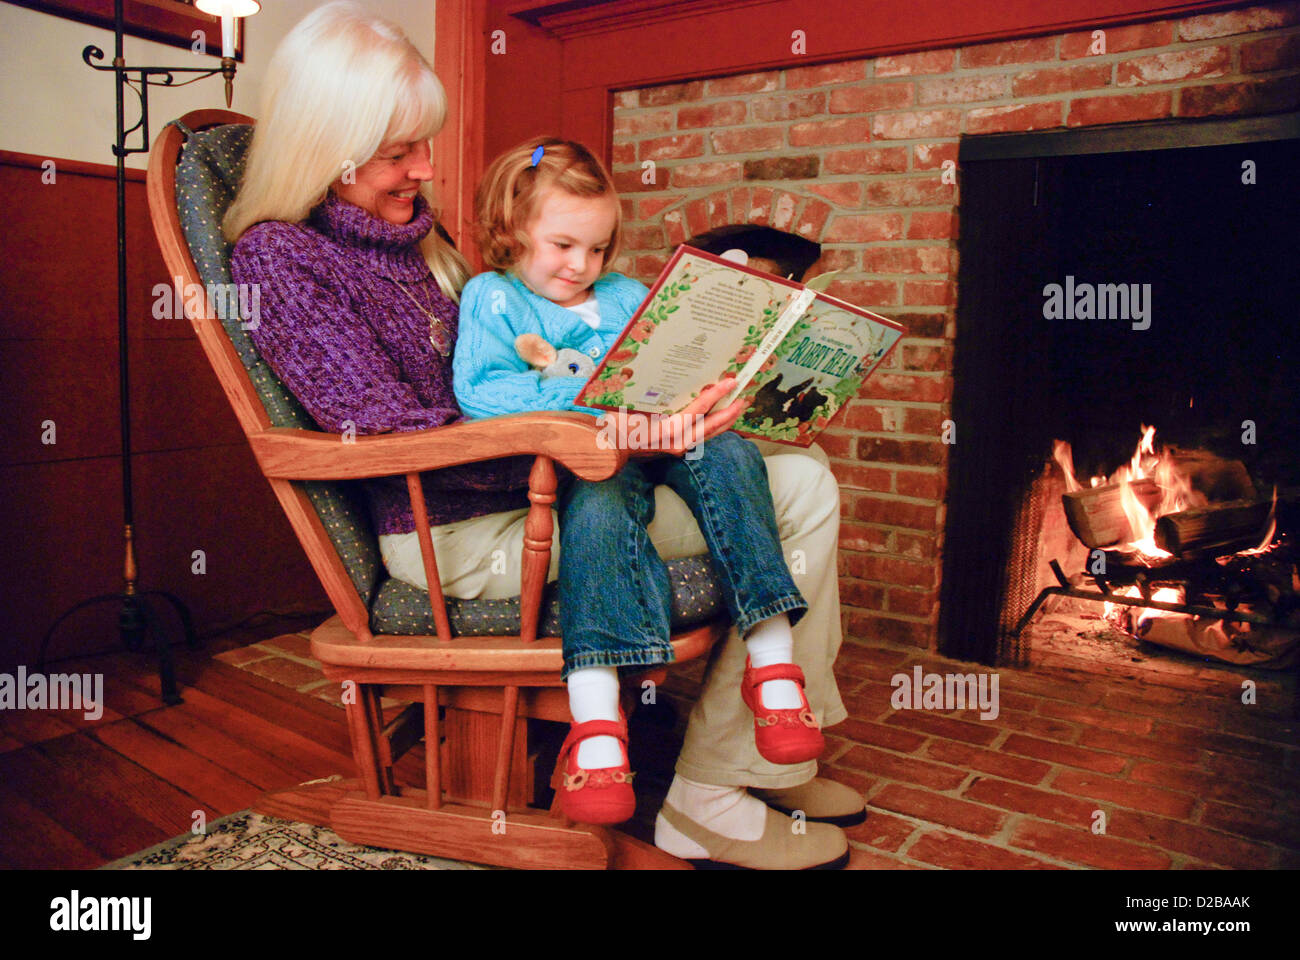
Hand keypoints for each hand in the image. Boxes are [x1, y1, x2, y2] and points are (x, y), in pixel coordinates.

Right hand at [622, 377, 750, 458]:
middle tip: (745, 395)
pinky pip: (703, 437)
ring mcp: (679, 447)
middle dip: (730, 411)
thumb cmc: (617, 424)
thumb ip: (649, 397)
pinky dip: (715, 426)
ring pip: (710, 434)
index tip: (729, 382)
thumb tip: (666, 375)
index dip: (715, 396)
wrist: (610, 447)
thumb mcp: (629, 408)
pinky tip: (723, 418)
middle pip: (711, 426)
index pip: (697, 411)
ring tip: (740, 406)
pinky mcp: (679, 447)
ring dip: (727, 420)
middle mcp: (677, 442)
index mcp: (666, 430)